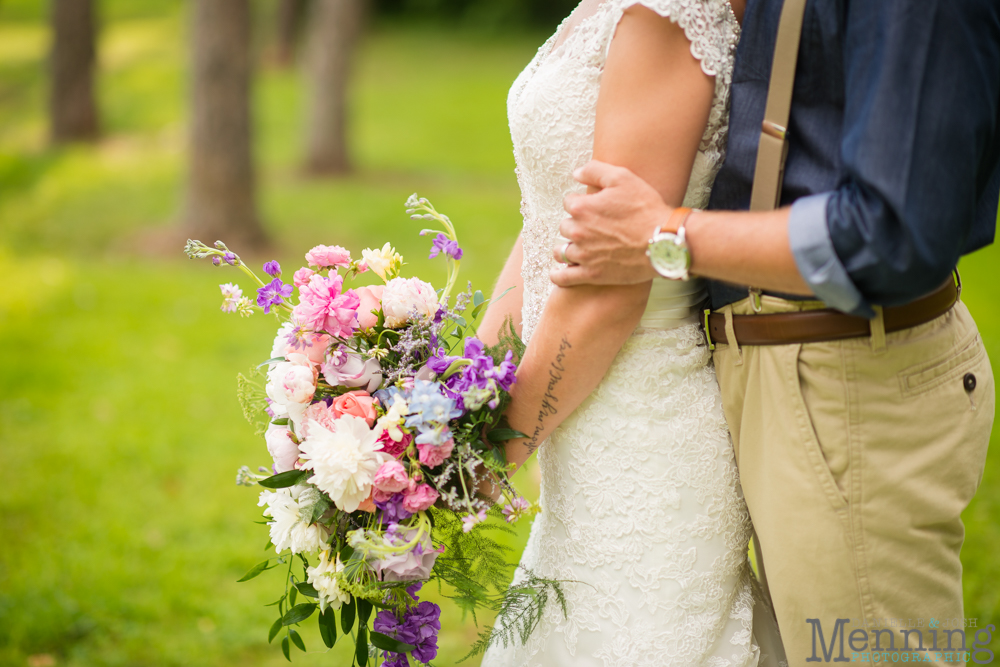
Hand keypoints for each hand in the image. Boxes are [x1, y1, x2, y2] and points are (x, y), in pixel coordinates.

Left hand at [550, 161, 670, 286]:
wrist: (663, 241)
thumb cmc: (646, 208)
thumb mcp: (622, 178)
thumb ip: (595, 170)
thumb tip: (576, 173)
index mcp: (582, 208)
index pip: (569, 202)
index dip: (581, 203)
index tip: (592, 207)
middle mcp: (578, 231)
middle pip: (564, 226)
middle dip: (575, 225)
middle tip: (590, 227)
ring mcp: (583, 255)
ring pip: (561, 251)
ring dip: (566, 248)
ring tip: (576, 248)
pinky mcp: (591, 274)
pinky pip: (564, 278)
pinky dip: (559, 276)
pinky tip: (558, 273)